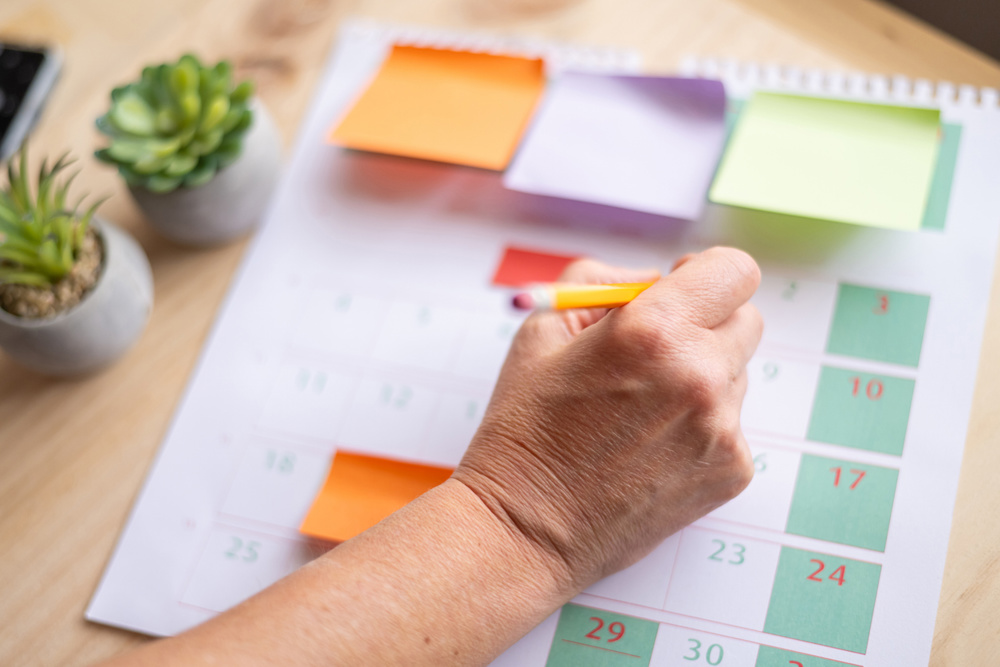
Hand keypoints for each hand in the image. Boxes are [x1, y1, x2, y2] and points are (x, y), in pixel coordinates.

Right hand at [453, 247, 762, 593]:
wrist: (527, 526)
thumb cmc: (526, 425)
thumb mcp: (542, 330)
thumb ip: (603, 281)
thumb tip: (656, 278)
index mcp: (653, 330)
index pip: (734, 271)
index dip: (709, 273)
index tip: (686, 286)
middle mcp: (698, 374)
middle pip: (745, 319)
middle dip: (706, 323)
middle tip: (658, 350)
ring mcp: (721, 427)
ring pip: (736, 374)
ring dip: (702, 376)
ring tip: (641, 410)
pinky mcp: (731, 470)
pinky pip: (732, 424)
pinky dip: (701, 425)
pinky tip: (651, 446)